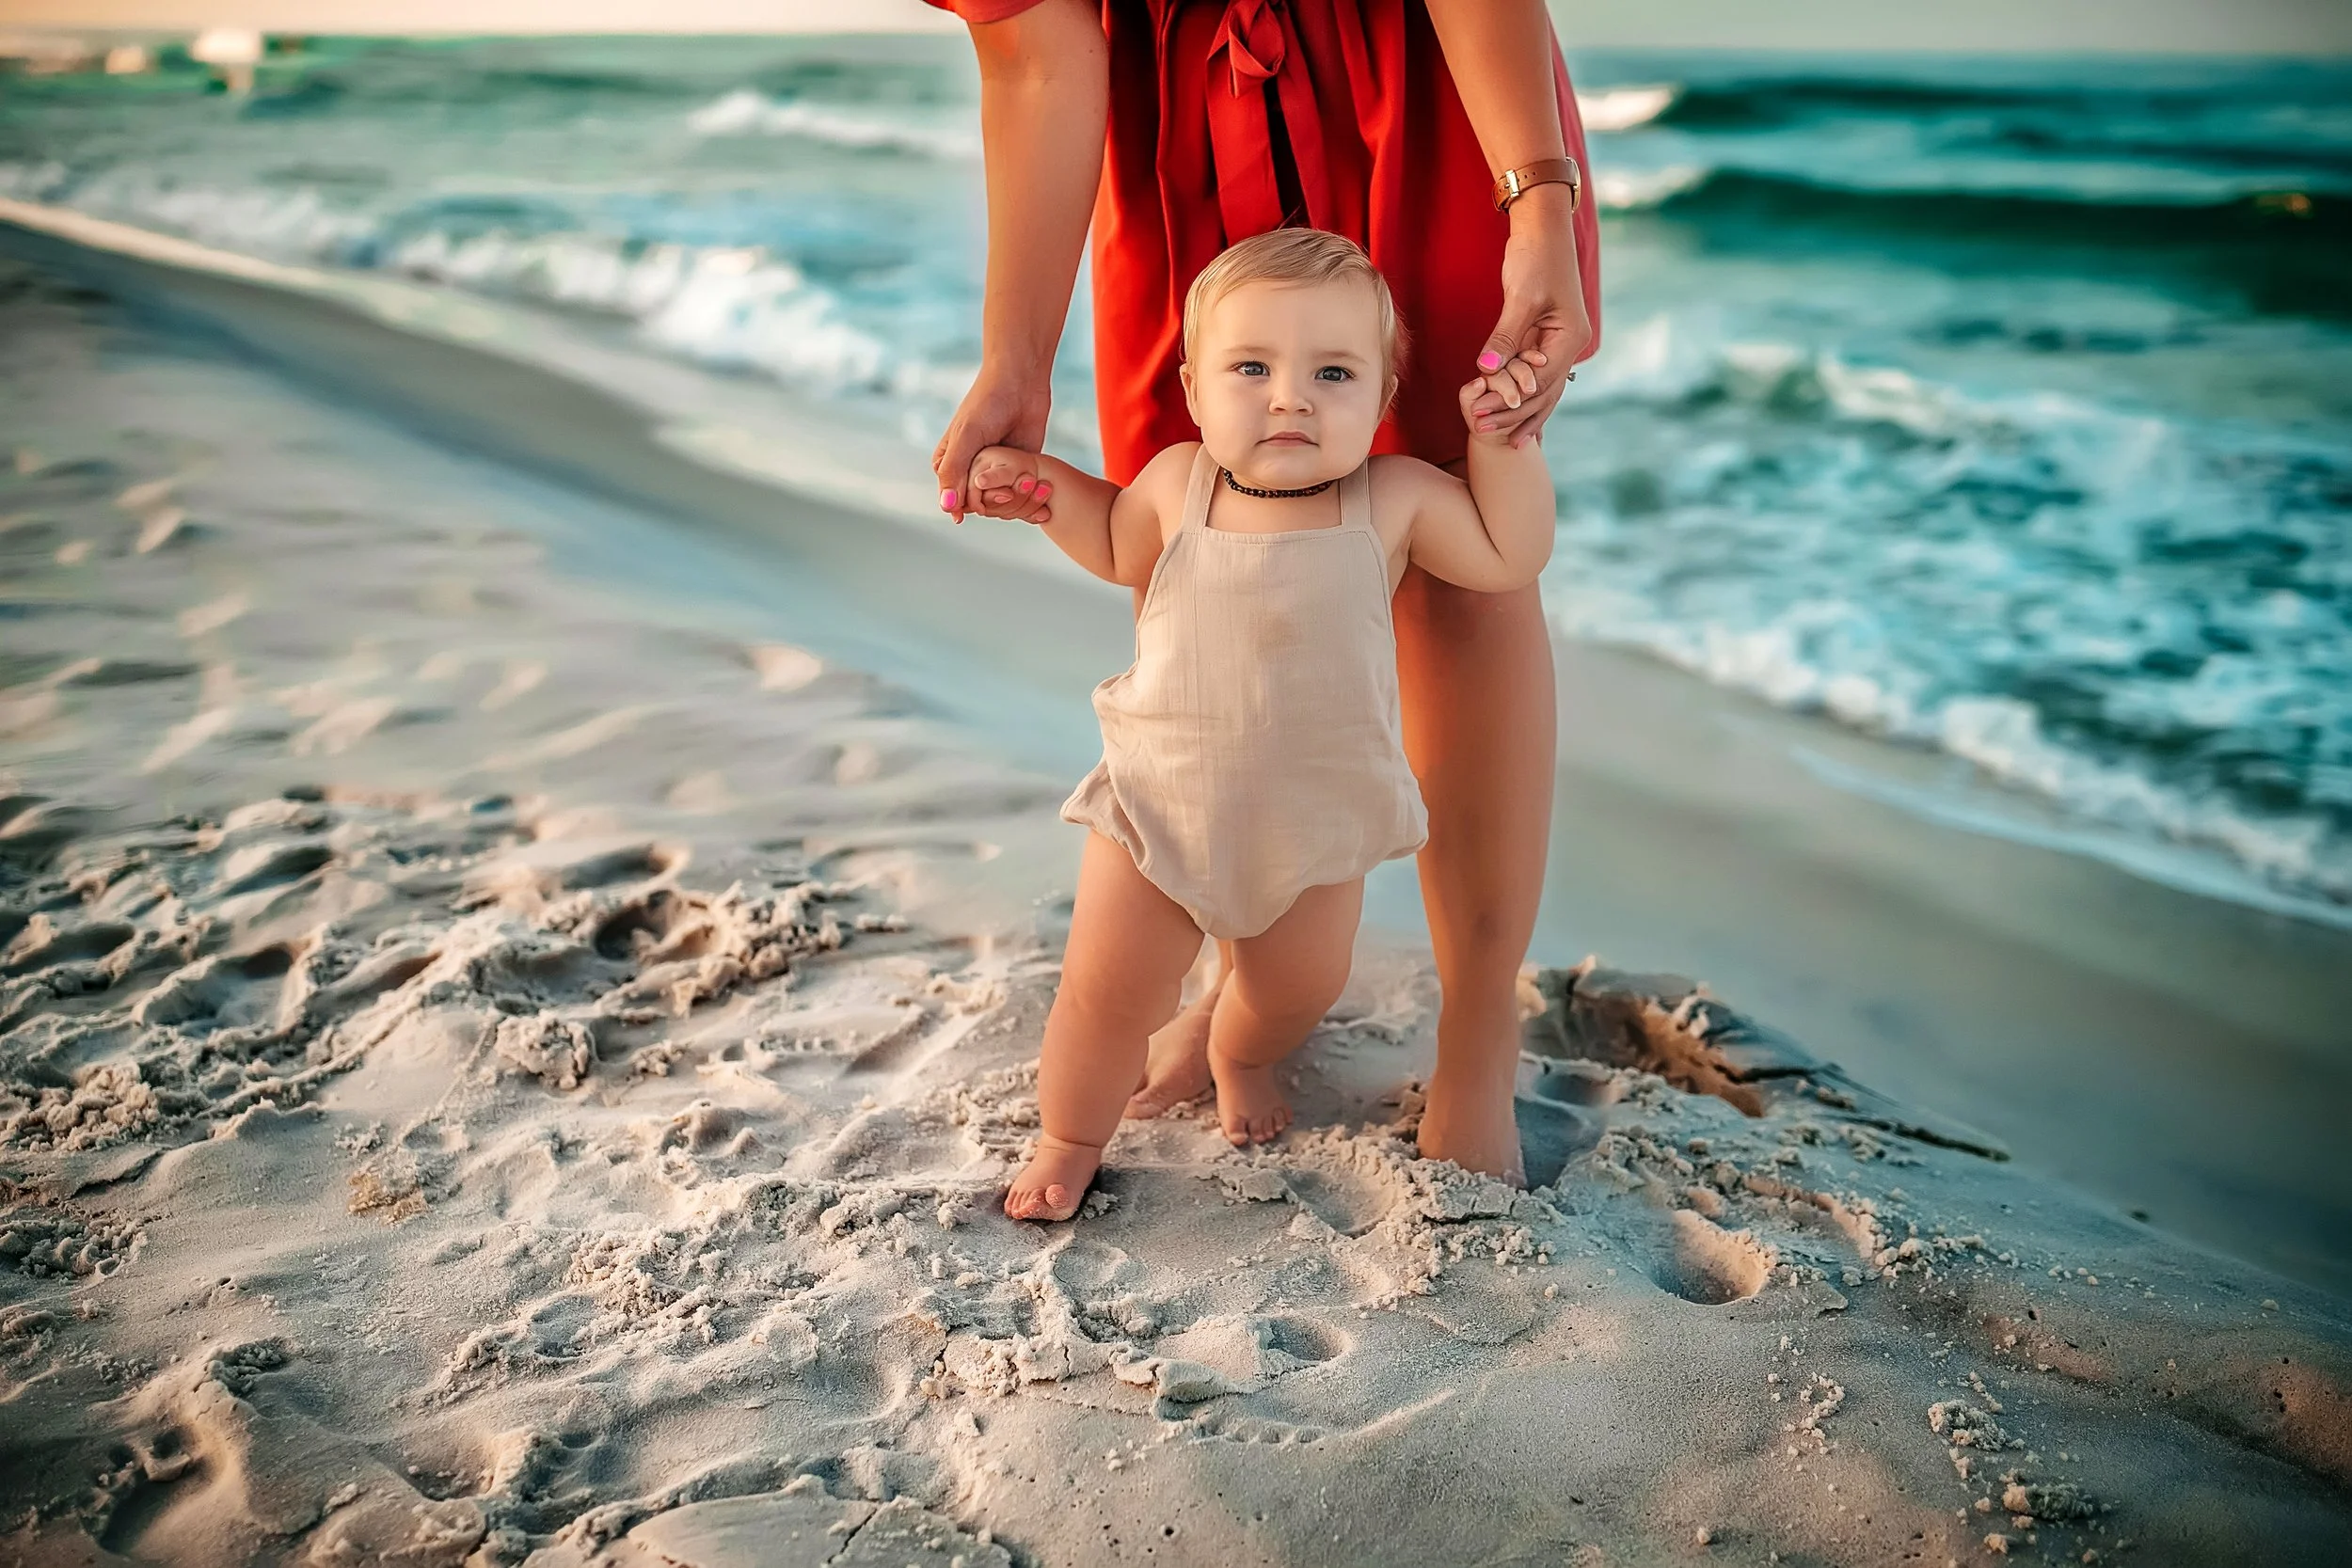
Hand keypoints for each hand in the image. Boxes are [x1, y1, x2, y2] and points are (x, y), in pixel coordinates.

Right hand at [932, 367, 1052, 522]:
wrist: (1020, 384)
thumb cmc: (986, 405)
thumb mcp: (965, 438)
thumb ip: (954, 472)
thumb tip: (946, 508)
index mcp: (948, 464)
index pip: (954, 501)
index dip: (969, 503)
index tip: (986, 491)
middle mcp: (969, 471)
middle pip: (978, 506)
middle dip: (994, 502)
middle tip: (1009, 488)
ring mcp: (994, 472)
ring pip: (1000, 505)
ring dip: (1014, 502)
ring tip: (1026, 481)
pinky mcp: (1017, 471)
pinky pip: (1019, 496)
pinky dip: (1027, 498)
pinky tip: (1034, 488)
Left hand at [1469, 183, 1591, 448]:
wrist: (1543, 228)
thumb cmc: (1535, 256)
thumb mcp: (1521, 297)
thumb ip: (1505, 337)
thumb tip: (1486, 371)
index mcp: (1570, 339)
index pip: (1539, 383)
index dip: (1509, 403)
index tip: (1480, 416)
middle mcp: (1569, 345)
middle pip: (1542, 393)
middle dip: (1512, 414)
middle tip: (1480, 430)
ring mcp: (1558, 343)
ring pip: (1539, 388)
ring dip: (1517, 410)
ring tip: (1495, 434)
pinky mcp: (1544, 336)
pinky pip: (1531, 373)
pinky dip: (1519, 392)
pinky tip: (1508, 412)